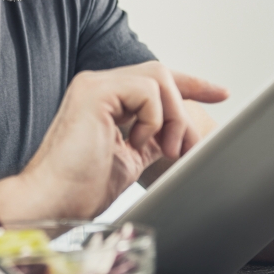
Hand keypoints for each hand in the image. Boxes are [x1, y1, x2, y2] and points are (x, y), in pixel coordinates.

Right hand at [19, 62, 228, 218]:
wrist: (52, 200)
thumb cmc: (80, 188)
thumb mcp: (129, 159)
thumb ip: (149, 138)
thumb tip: (177, 134)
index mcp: (103, 99)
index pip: (153, 81)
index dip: (191, 84)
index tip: (220, 93)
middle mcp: (97, 85)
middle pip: (160, 73)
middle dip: (184, 109)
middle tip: (184, 148)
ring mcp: (94, 85)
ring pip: (158, 77)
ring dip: (172, 117)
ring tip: (164, 151)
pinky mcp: (95, 91)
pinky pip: (147, 89)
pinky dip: (154, 118)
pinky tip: (138, 143)